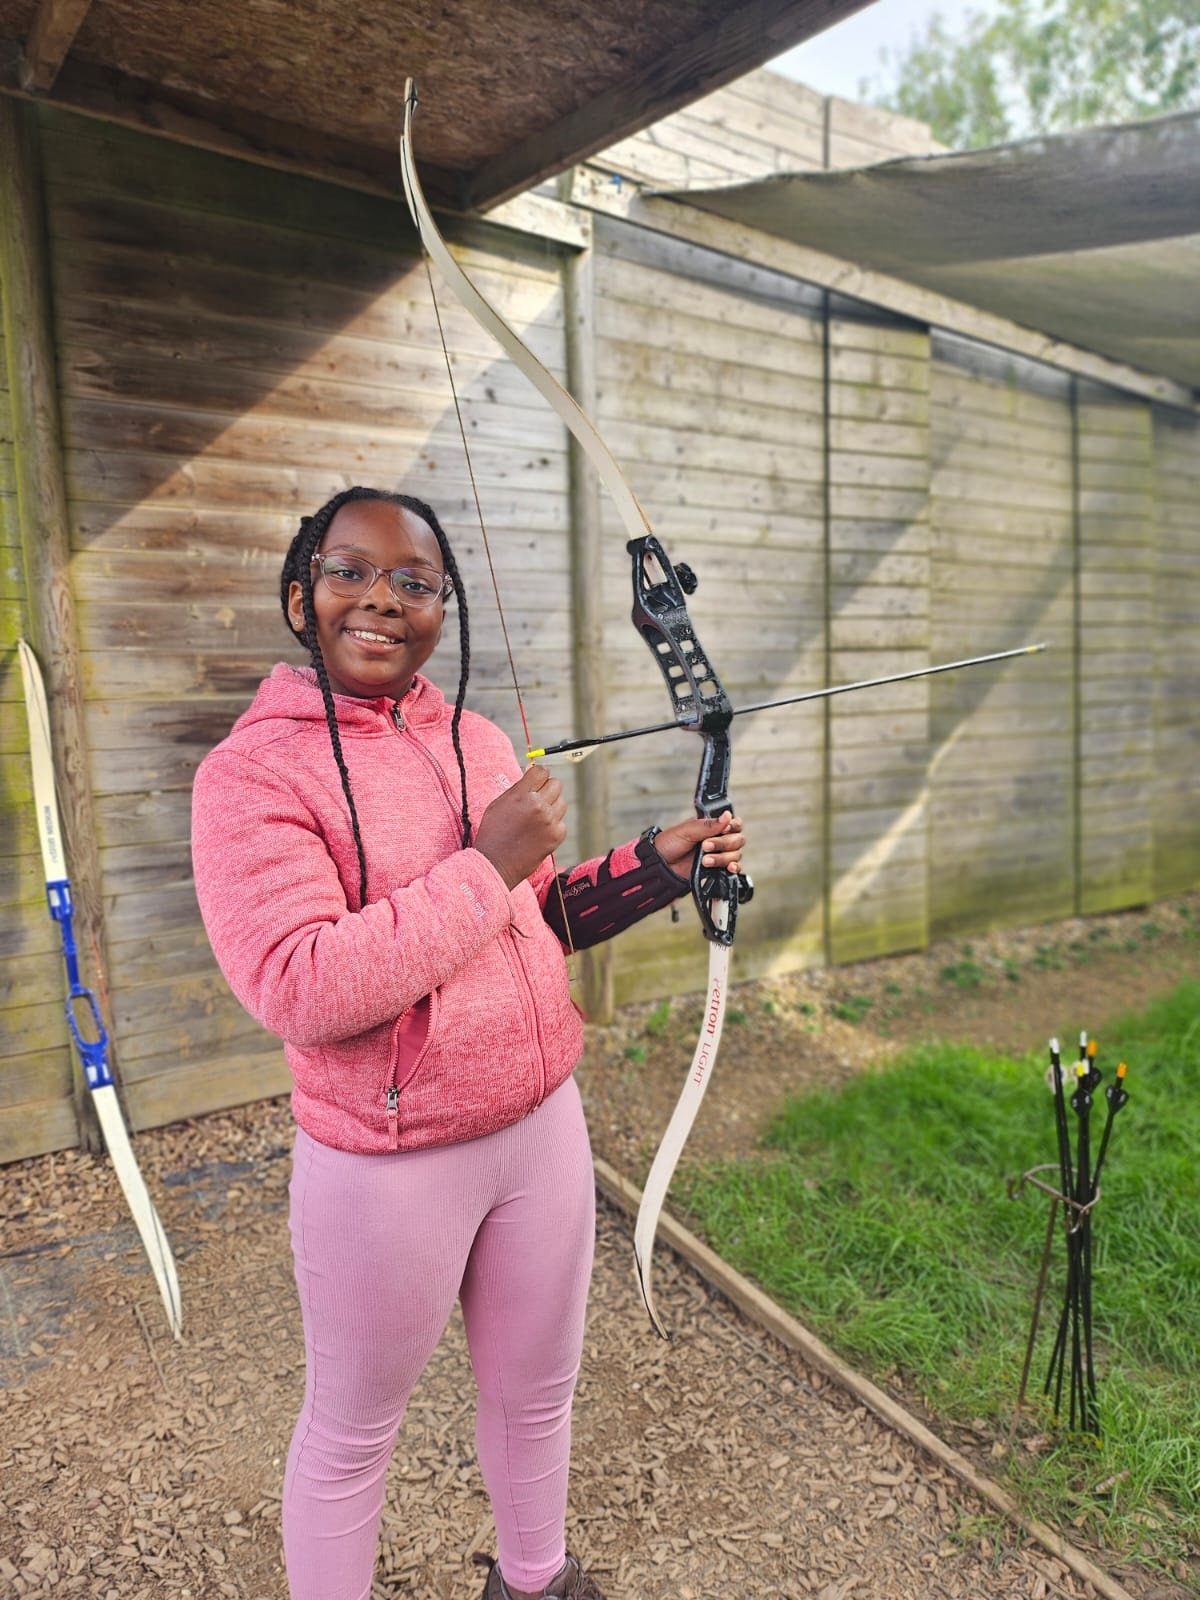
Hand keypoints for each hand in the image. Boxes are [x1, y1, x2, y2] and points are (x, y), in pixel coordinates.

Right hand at [473, 763, 567, 889]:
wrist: (495, 864)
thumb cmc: (493, 834)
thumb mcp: (499, 804)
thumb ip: (518, 789)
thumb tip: (532, 775)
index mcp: (521, 794)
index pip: (542, 771)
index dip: (539, 776)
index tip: (536, 782)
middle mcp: (538, 805)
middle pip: (556, 784)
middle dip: (547, 790)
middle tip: (537, 801)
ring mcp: (549, 821)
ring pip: (562, 803)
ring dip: (552, 807)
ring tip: (537, 819)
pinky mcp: (556, 836)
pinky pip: (562, 823)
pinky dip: (553, 826)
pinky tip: (539, 833)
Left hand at [653, 811, 745, 879]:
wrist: (660, 866)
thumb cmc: (669, 844)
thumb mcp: (687, 830)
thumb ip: (708, 825)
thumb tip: (727, 816)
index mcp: (712, 826)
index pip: (734, 823)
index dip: (732, 826)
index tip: (724, 830)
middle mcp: (718, 839)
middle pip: (737, 840)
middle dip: (723, 843)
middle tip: (705, 846)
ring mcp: (719, 854)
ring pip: (735, 855)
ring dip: (722, 858)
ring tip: (704, 860)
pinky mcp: (718, 869)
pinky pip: (735, 869)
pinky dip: (734, 868)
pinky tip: (728, 868)